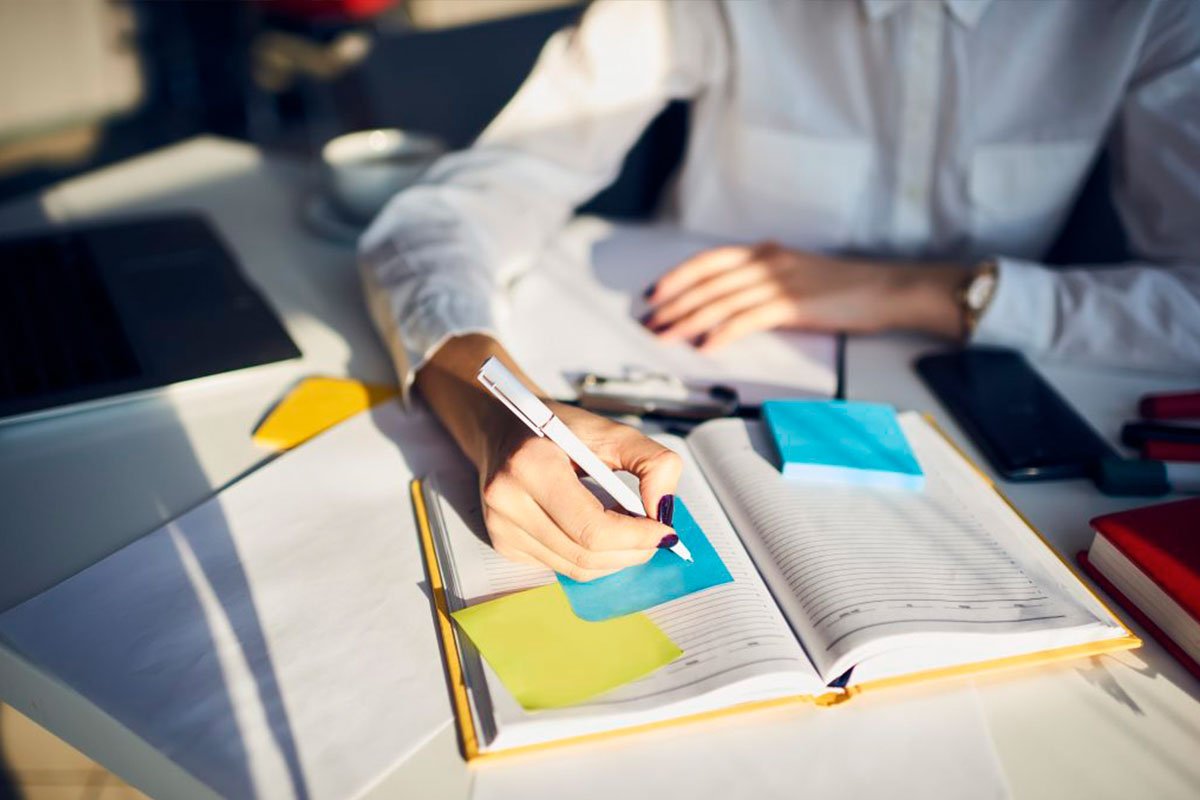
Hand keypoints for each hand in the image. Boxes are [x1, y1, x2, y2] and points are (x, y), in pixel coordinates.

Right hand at [478, 401, 681, 580]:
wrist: (503, 428)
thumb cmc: (557, 428)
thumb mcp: (610, 430)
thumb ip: (651, 462)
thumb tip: (664, 509)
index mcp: (531, 465)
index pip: (592, 528)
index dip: (636, 537)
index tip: (665, 531)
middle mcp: (508, 501)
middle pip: (586, 554)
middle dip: (632, 551)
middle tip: (655, 535)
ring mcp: (502, 527)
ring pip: (576, 568)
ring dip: (614, 557)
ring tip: (629, 530)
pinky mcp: (504, 543)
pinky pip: (561, 565)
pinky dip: (590, 556)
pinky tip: (597, 530)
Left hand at [641, 243, 964, 349]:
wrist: (886, 288)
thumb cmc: (845, 287)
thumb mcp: (797, 274)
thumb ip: (765, 281)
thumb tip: (733, 299)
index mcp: (765, 253)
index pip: (708, 262)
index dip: (676, 277)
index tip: (652, 293)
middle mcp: (767, 262)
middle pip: (706, 282)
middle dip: (672, 303)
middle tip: (649, 322)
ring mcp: (779, 281)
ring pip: (720, 300)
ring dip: (687, 320)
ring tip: (666, 336)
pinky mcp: (793, 304)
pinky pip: (748, 318)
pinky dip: (723, 332)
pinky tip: (706, 346)